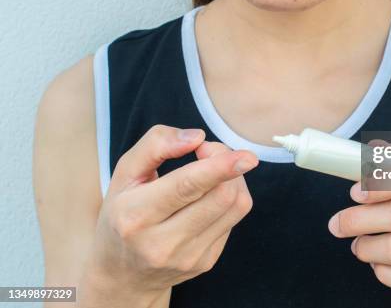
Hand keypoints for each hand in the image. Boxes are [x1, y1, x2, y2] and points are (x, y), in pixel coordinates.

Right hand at [84, 124, 258, 295]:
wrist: (122, 274)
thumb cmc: (122, 213)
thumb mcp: (124, 173)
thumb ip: (155, 145)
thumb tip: (196, 137)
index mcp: (135, 216)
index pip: (186, 187)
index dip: (219, 168)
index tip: (246, 157)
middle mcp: (162, 243)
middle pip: (220, 196)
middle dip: (226, 163)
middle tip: (208, 150)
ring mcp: (188, 257)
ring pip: (235, 206)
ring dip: (234, 179)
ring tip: (212, 171)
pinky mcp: (206, 262)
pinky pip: (234, 219)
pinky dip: (229, 198)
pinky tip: (208, 197)